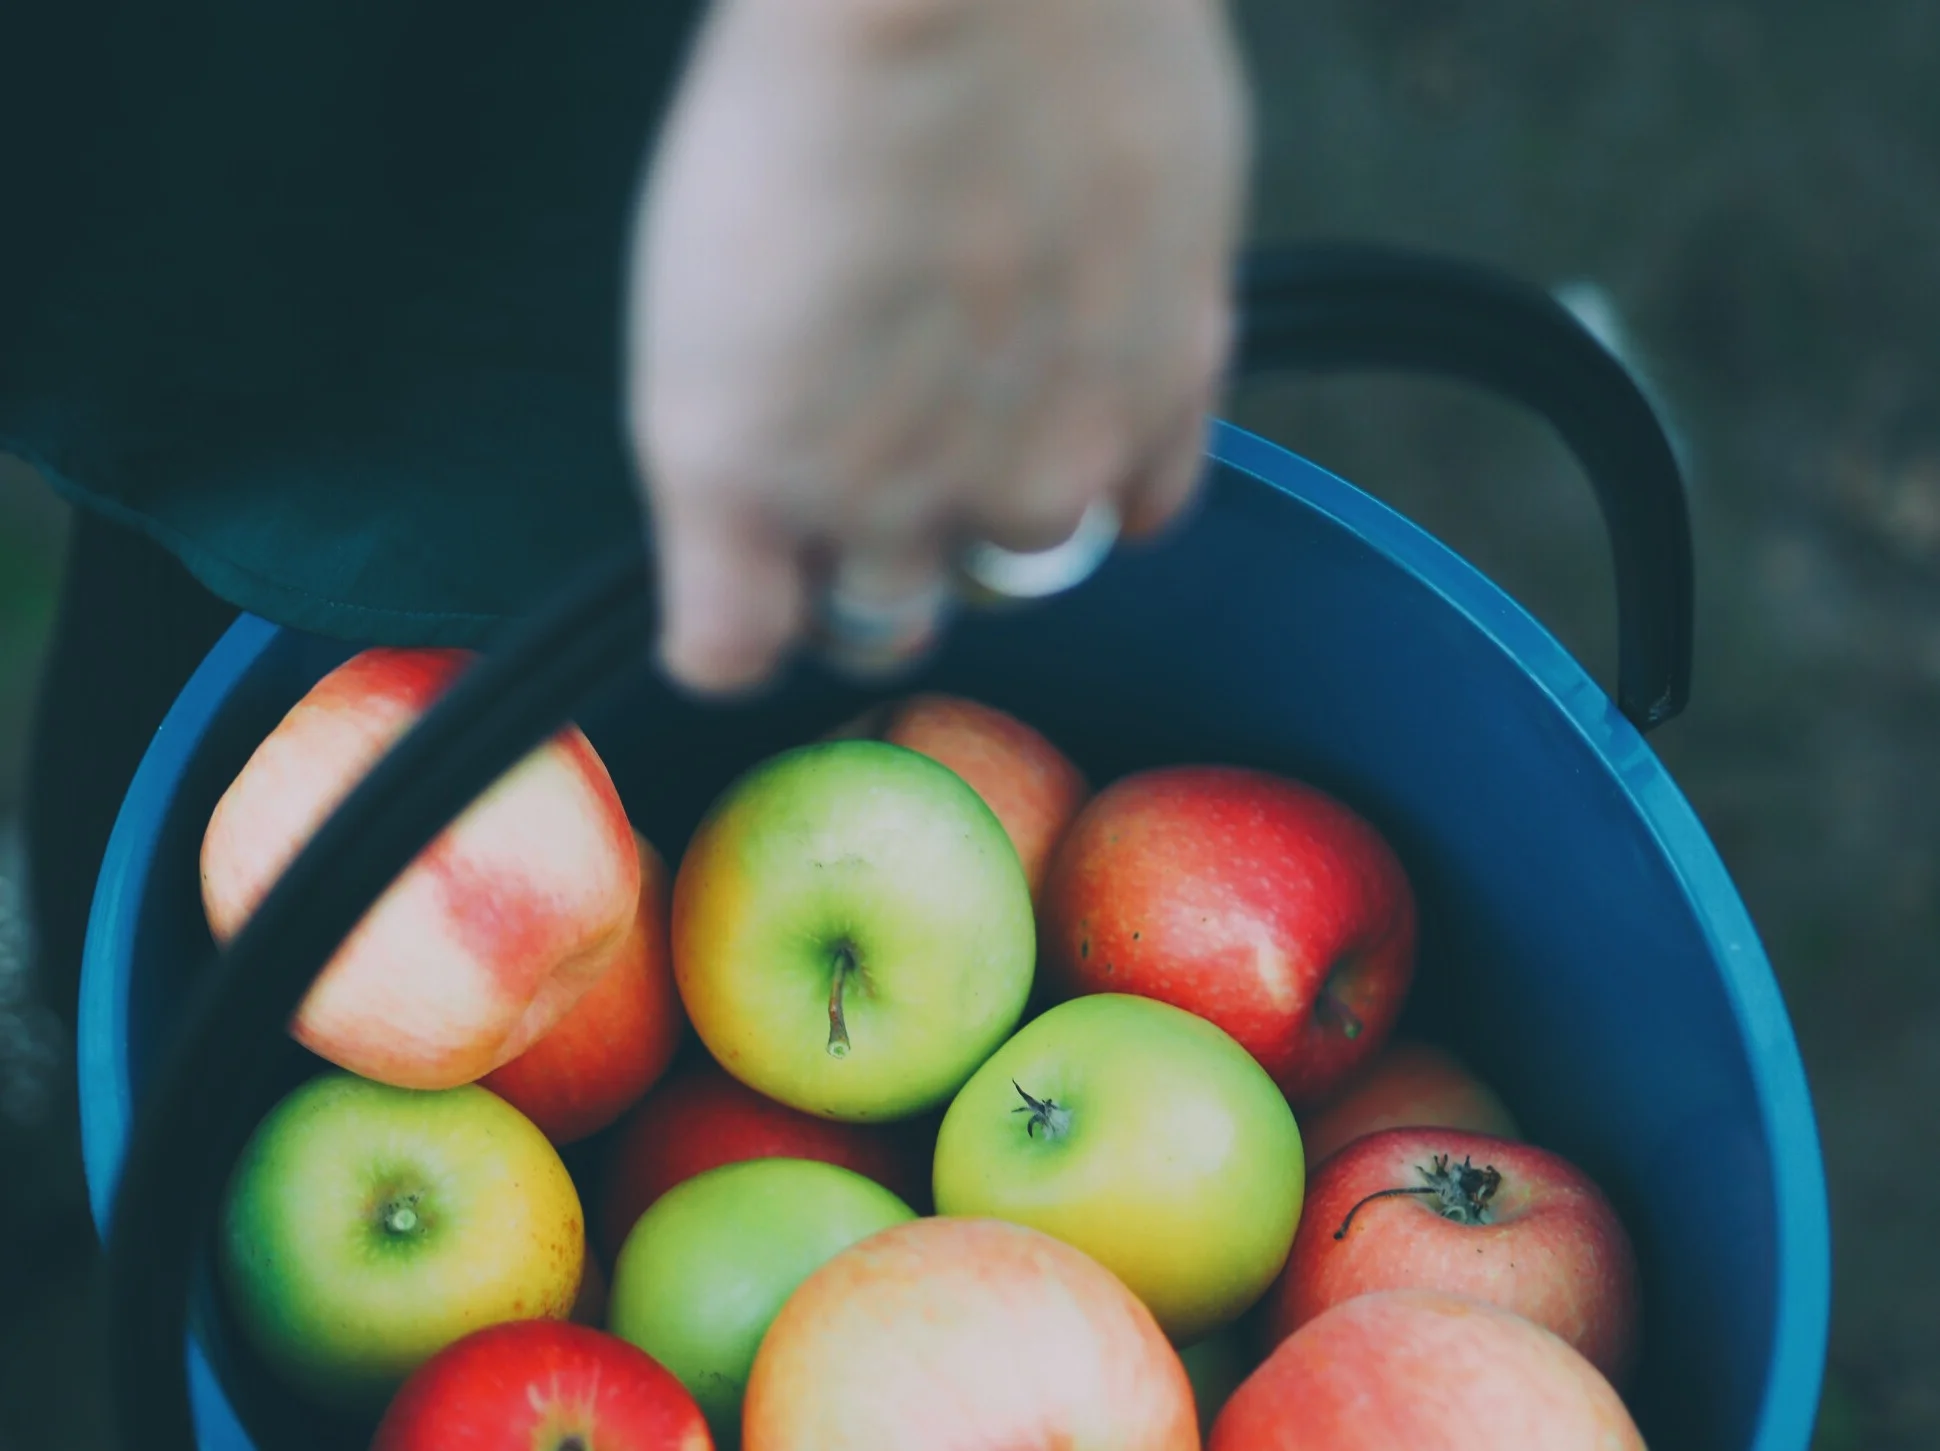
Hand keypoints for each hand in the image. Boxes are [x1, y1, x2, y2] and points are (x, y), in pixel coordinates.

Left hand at [626, 0, 1251, 692]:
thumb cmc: (808, 82)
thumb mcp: (697, 275)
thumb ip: (736, 433)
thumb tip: (773, 521)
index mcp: (735, 469)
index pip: (730, 654)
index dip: (747, 614)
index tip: (762, 577)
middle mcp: (881, 507)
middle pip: (880, 629)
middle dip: (874, 572)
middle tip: (892, 462)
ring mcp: (1030, 472)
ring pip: (1018, 569)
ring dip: (1005, 504)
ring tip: (1005, 376)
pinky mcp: (1157, 414)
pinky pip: (1141, 512)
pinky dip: (1117, 468)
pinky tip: (1094, 379)